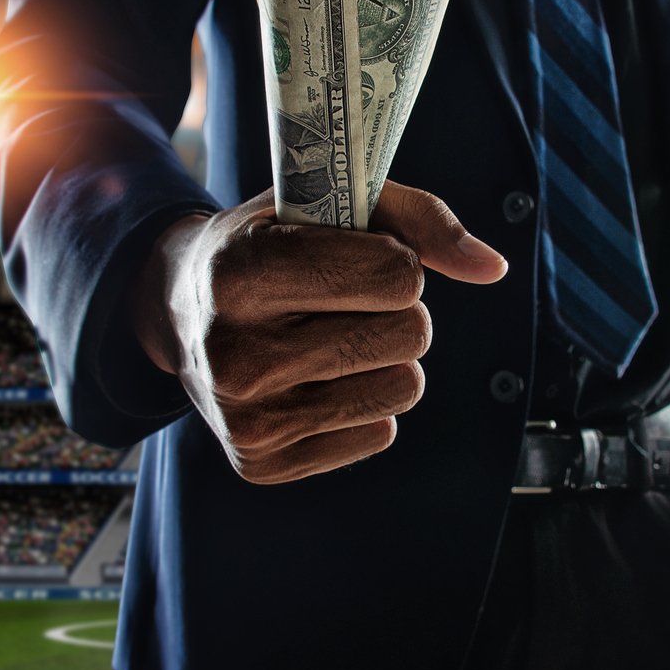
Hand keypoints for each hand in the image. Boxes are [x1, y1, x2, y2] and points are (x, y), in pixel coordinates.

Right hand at [132, 181, 506, 483]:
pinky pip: (379, 432)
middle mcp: (237, 354)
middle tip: (342, 300)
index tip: (358, 256)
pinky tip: (312, 377)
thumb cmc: (268, 243)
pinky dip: (362, 401)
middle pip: (409, 334)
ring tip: (330, 336)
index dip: (394, 261)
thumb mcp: (324, 205)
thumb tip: (494, 269)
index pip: (397, 276)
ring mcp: (247, 419)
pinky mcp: (261, 464)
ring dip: (384, 357)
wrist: (175, 310)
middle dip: (396, 310)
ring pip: (404, 387)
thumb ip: (418, 220)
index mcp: (242, 273)